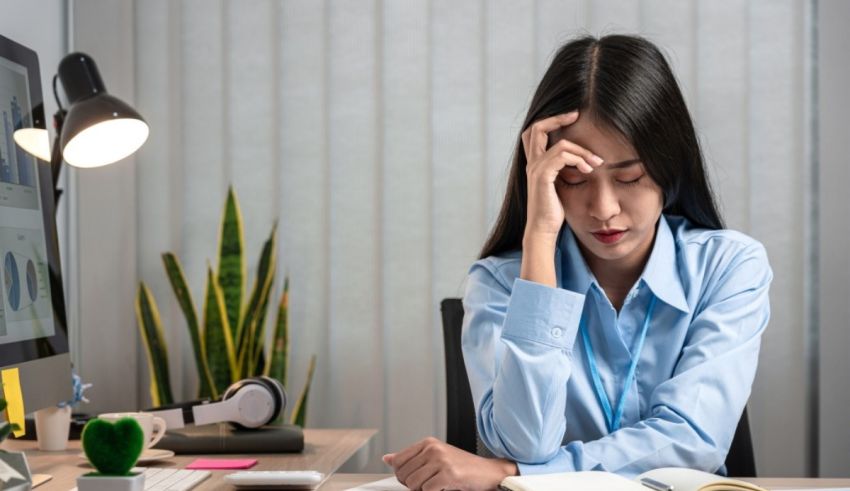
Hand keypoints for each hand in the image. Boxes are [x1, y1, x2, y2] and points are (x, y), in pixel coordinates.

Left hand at [383, 437, 517, 490]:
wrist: (488, 472)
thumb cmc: (462, 467)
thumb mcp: (434, 457)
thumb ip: (410, 458)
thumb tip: (387, 458)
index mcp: (427, 443)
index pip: (398, 461)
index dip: (403, 476)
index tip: (414, 479)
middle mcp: (432, 449)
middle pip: (404, 475)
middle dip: (412, 485)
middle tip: (428, 484)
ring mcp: (441, 461)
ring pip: (414, 484)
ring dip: (424, 490)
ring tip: (437, 486)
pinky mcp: (448, 474)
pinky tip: (444, 488)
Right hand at [520, 111, 603, 240]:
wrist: (543, 230)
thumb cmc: (553, 212)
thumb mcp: (559, 185)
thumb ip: (564, 169)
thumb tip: (581, 160)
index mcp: (534, 163)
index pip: (535, 132)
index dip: (552, 120)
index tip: (573, 117)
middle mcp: (531, 163)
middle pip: (536, 128)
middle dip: (558, 118)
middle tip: (576, 115)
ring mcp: (535, 169)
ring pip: (560, 144)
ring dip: (582, 151)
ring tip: (596, 161)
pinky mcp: (542, 176)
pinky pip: (561, 156)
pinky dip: (578, 159)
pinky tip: (589, 169)